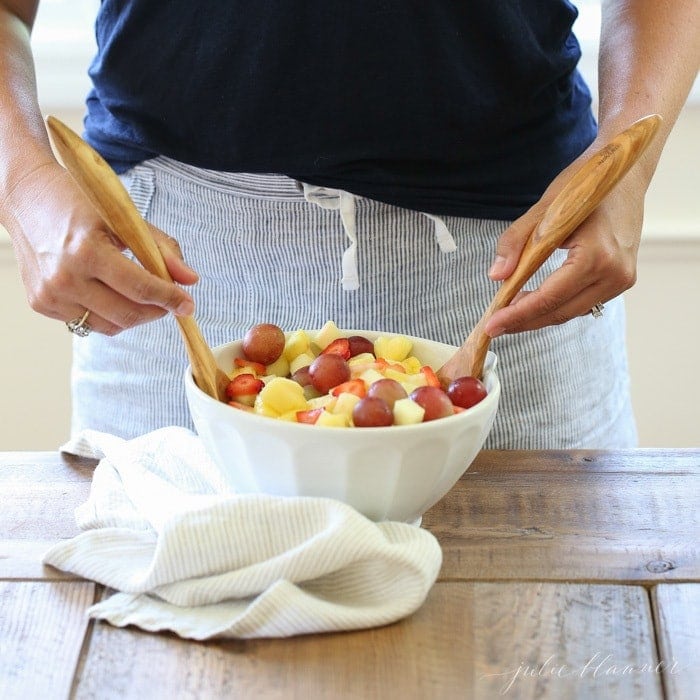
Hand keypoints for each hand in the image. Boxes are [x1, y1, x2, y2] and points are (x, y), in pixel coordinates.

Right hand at [4, 161, 197, 334]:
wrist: (26, 198)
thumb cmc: (79, 204)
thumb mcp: (125, 219)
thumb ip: (162, 249)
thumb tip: (190, 280)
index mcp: (87, 251)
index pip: (140, 288)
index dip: (170, 299)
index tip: (188, 305)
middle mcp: (64, 278)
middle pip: (127, 314)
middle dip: (156, 311)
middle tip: (170, 302)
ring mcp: (50, 295)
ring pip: (109, 326)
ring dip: (134, 317)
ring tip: (142, 298)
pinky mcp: (41, 304)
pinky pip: (87, 323)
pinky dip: (107, 314)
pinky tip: (110, 294)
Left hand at [483, 145, 644, 336]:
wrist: (625, 175)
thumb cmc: (584, 186)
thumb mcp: (543, 209)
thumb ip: (516, 242)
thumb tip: (496, 276)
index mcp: (597, 255)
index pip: (550, 297)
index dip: (518, 314)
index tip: (491, 325)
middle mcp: (615, 273)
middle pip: (560, 311)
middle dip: (524, 321)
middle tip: (493, 326)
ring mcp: (622, 279)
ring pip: (571, 311)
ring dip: (539, 316)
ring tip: (507, 314)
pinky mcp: (621, 280)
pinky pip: (582, 302)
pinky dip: (557, 305)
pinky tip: (533, 302)